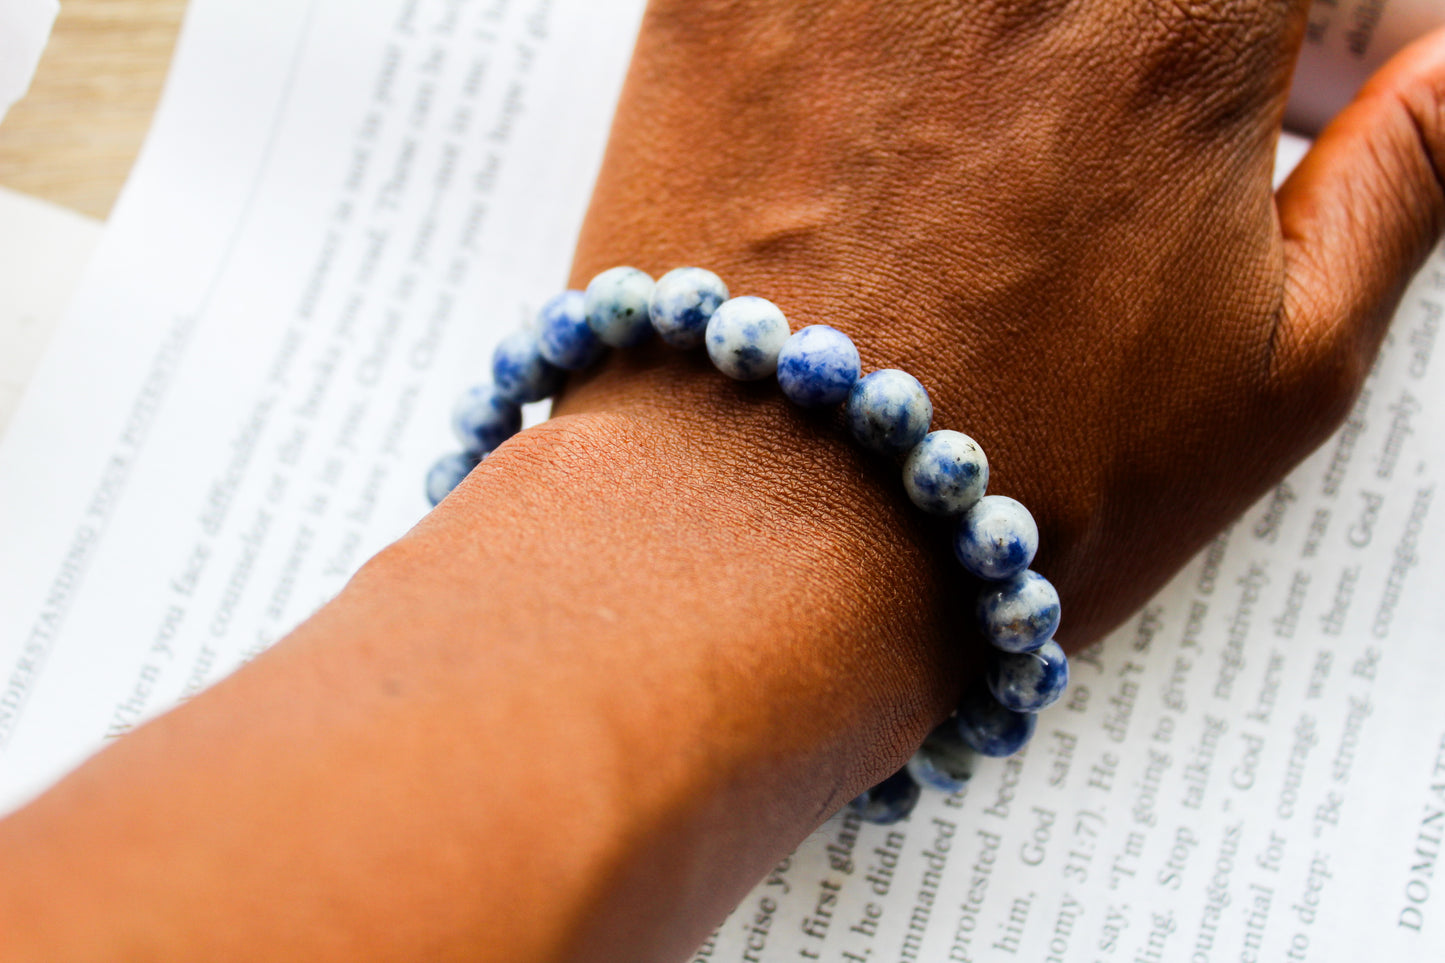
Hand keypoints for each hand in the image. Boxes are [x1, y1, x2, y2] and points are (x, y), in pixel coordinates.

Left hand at [563, 1, 1444, 646]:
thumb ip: (1413, 171)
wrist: (756, 543)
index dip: (1303, 37)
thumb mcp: (1286, 362)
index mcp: (1186, 5)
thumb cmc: (1024, 483)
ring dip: (1035, 40)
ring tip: (1027, 137)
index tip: (1285, 97)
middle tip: (1156, 125)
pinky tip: (900, 128)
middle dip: (1183, 36)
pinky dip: (887, 41)